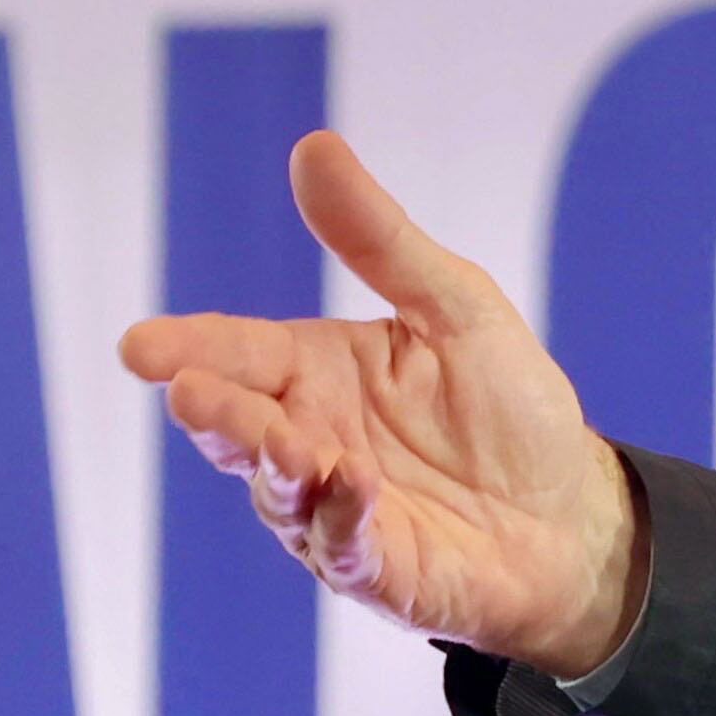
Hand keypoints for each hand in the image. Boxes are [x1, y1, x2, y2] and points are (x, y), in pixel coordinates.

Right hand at [117, 131, 647, 676]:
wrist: (574, 513)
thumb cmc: (508, 409)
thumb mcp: (455, 306)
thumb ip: (381, 241)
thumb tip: (314, 147)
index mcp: (316, 372)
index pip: (240, 352)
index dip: (189, 349)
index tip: (142, 346)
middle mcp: (310, 441)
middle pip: (242, 427)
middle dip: (216, 414)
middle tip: (192, 394)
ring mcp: (334, 511)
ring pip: (281, 492)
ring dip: (276, 467)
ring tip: (284, 441)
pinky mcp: (376, 568)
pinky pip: (346, 546)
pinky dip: (344, 518)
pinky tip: (352, 484)